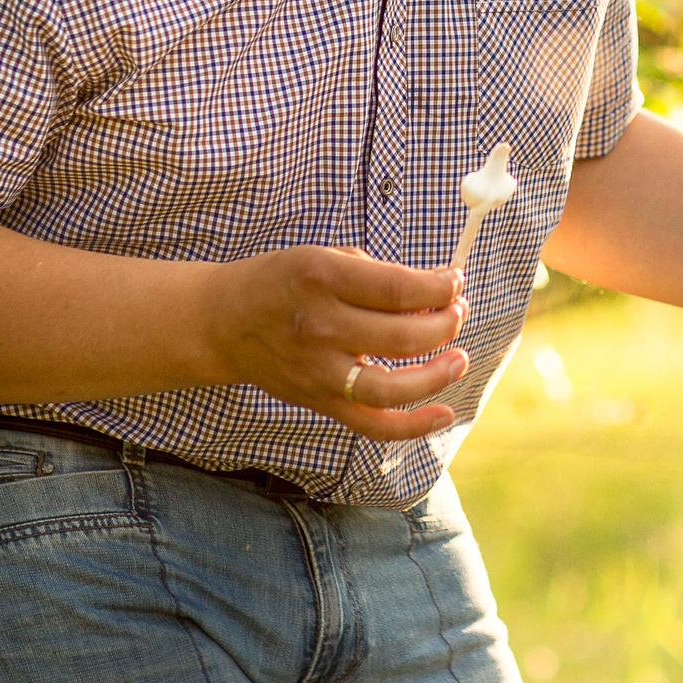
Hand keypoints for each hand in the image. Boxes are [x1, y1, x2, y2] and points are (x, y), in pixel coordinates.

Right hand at [206, 245, 470, 440]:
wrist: (224, 322)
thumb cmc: (283, 282)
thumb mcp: (325, 256)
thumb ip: (377, 274)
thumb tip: (434, 297)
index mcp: (323, 278)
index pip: (399, 288)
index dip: (440, 288)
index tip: (455, 282)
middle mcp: (320, 326)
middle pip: (402, 337)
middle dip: (446, 324)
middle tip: (457, 312)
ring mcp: (318, 370)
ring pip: (391, 387)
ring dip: (437, 374)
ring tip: (458, 358)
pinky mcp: (318, 401)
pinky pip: (371, 424)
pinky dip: (412, 426)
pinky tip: (444, 414)